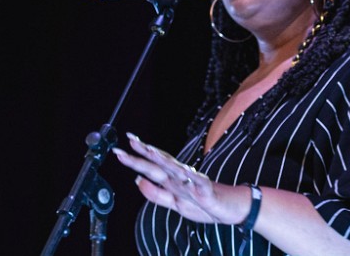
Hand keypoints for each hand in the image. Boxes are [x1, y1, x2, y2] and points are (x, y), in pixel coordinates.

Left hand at [113, 133, 249, 224]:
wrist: (229, 207)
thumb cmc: (203, 203)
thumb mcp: (173, 203)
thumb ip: (155, 194)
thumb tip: (137, 181)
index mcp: (172, 180)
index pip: (151, 166)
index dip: (136, 158)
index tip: (120, 149)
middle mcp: (180, 177)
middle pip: (160, 164)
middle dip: (145, 154)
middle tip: (131, 141)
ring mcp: (193, 182)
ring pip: (176, 169)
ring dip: (164, 160)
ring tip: (151, 151)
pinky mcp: (207, 190)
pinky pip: (199, 182)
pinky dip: (192, 176)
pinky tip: (185, 170)